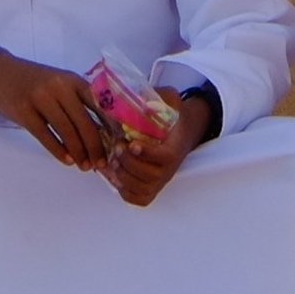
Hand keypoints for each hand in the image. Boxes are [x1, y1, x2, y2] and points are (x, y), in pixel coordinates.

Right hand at [0, 49, 119, 170]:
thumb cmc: (35, 82)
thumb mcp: (60, 83)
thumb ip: (78, 101)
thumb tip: (103, 131)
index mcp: (73, 80)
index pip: (99, 103)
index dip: (112, 125)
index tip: (120, 143)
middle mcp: (60, 86)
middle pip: (84, 120)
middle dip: (96, 145)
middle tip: (102, 163)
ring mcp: (40, 98)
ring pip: (66, 130)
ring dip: (78, 151)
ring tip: (85, 166)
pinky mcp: (23, 111)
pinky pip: (45, 135)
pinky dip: (58, 150)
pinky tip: (67, 160)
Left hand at [104, 91, 214, 206]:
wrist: (181, 133)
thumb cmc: (171, 117)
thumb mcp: (170, 101)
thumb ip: (161, 96)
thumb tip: (142, 95)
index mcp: (176, 149)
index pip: (165, 158)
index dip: (147, 154)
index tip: (132, 144)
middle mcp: (169, 170)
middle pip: (150, 176)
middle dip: (129, 163)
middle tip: (117, 148)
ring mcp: (160, 182)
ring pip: (140, 188)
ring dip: (123, 175)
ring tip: (113, 160)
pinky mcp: (150, 190)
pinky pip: (136, 198)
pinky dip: (123, 190)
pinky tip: (114, 174)